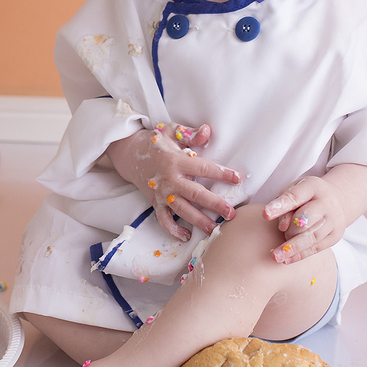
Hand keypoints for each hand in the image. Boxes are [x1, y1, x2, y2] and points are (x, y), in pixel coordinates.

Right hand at [107, 122, 240, 241]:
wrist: (129, 154)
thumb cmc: (155, 143)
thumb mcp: (171, 132)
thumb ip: (190, 134)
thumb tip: (207, 131)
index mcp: (176, 161)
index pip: (203, 168)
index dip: (221, 174)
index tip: (237, 178)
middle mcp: (169, 179)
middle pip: (195, 194)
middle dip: (214, 204)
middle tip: (231, 213)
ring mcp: (162, 193)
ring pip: (183, 210)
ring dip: (199, 221)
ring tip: (215, 229)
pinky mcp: (155, 202)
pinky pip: (164, 219)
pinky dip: (173, 229)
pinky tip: (187, 235)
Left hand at [263, 176, 351, 263]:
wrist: (336, 200)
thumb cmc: (305, 197)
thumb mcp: (293, 192)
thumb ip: (284, 205)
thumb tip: (281, 227)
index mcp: (313, 186)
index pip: (295, 196)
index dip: (280, 206)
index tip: (265, 215)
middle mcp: (326, 202)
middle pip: (307, 217)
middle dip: (290, 229)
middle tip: (279, 234)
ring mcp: (333, 220)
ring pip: (313, 236)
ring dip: (293, 247)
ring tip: (276, 256)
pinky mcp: (335, 235)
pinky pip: (317, 247)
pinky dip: (301, 255)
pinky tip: (286, 260)